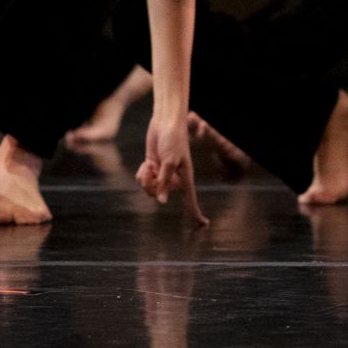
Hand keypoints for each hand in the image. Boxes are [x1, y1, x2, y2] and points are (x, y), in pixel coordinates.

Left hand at [136, 111, 208, 227]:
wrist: (165, 122)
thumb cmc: (173, 139)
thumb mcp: (169, 160)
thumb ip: (164, 181)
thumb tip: (162, 201)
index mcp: (185, 179)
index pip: (192, 200)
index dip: (197, 214)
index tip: (204, 225)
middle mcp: (174, 179)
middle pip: (160, 196)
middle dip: (152, 186)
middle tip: (152, 171)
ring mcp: (163, 174)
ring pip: (149, 189)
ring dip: (145, 179)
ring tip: (149, 166)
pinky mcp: (153, 167)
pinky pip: (144, 179)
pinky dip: (143, 173)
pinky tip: (146, 163)